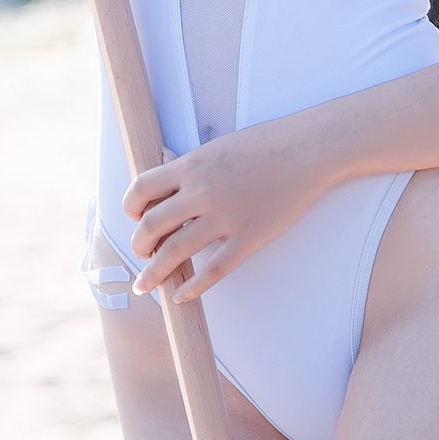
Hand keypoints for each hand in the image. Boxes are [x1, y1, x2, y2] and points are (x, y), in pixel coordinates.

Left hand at [123, 118, 334, 303]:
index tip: (134, 218)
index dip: (130, 208)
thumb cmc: (266, 144)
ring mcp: (225, 217)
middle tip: (140, 254)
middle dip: (138, 245)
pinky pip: (213, 271)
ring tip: (146, 283)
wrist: (309, 150)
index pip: (141, 189)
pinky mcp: (248, 238)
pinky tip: (182, 295)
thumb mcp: (219, 146)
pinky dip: (193, 288)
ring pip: (174, 252)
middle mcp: (202, 192)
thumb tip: (165, 166)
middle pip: (150, 225)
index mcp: (192, 165)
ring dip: (154, 272)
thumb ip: (191, 164)